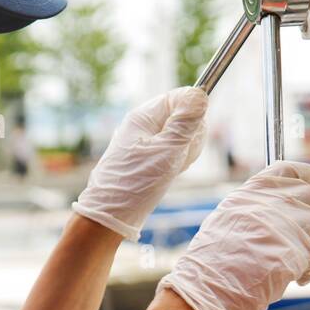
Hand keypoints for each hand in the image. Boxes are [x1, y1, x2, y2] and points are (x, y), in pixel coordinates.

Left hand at [72, 87, 207, 241]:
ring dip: (186, 150)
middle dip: (191, 135)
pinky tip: (171, 173)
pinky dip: (178, 161)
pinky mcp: (148, 158)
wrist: (110, 214)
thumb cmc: (136, 181)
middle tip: (181, 155)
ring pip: (180, 136)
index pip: (178, 97)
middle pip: (181, 116)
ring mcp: (146, 142)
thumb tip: (199, 95)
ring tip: (174, 167)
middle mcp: (143, 125)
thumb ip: (185, 122)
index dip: (193, 111)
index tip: (195, 132)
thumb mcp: (167, 150)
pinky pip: (173, 151)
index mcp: (144, 116)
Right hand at [159, 160, 309, 309]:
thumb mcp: (229, 221)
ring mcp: (284, 223)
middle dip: (309, 220)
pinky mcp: (295, 250)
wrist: (206, 290)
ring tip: (286, 264)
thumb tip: (285, 210)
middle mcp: (269, 201)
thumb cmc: (212, 265)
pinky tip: (292, 280)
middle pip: (309, 196)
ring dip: (308, 247)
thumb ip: (258, 210)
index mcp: (250, 192)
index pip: (290, 170)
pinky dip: (308, 272)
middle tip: (298, 242)